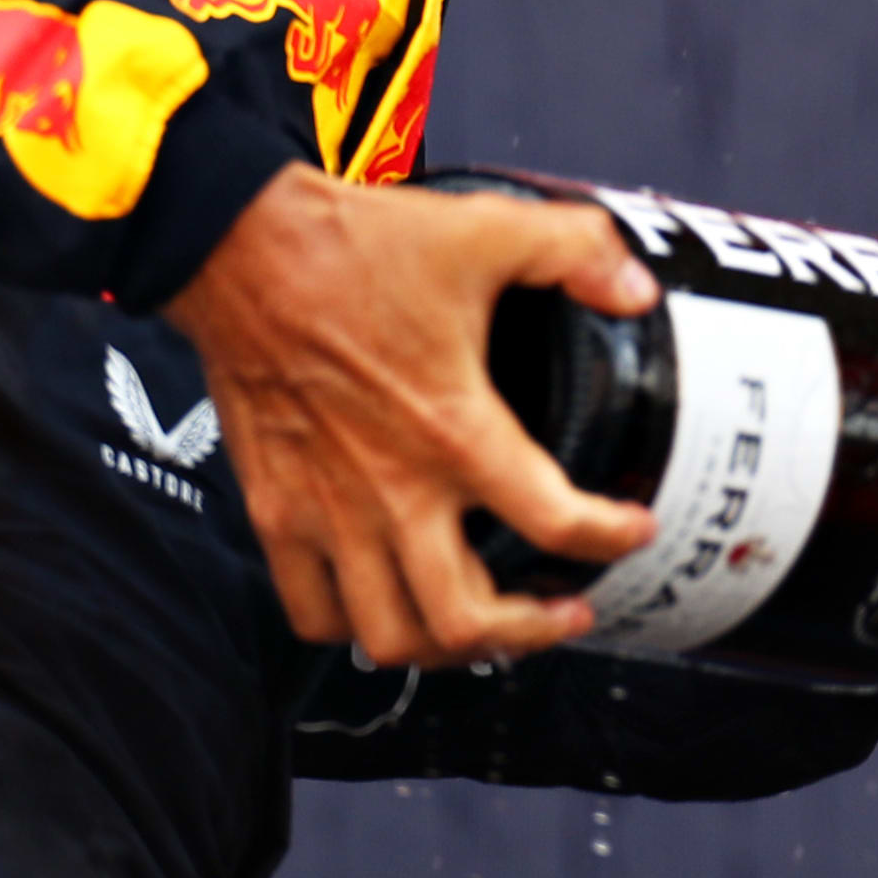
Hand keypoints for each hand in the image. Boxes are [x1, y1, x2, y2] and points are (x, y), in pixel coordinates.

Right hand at [165, 165, 657, 669]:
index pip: (555, 522)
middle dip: (529, 632)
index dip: (609, 536)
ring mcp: (326, 513)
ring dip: (446, 647)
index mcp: (455, 430)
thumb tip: (637, 291)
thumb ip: (579, 253)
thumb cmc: (356, 246)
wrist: (240, 250)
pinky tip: (390, 603)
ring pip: (388, 636)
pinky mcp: (274, 514)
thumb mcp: (490, 230)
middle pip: (464, 621)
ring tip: (485, 627)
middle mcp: (391, 491)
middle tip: (563, 610)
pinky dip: (355, 629)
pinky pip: (312, 612)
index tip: (632, 530)